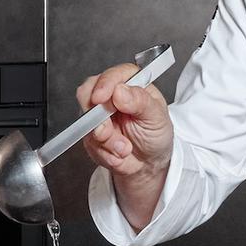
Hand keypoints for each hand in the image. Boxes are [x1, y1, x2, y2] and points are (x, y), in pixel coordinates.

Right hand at [76, 62, 173, 227]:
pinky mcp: (92, 138)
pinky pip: (87, 144)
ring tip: (123, 149)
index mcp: (133, 88)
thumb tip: (120, 90)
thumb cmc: (159, 140)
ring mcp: (100, 118)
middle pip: (90, 94)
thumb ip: (140, 102)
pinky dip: (103, 154)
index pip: (113, 74)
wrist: (152, 170)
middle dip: (100, 117)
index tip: (106, 97)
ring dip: (103, 139)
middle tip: (113, 132)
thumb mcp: (159, 119)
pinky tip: (120, 157)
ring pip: (85, 121)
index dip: (106, 83)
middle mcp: (113, 100)